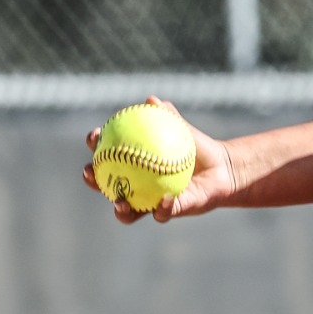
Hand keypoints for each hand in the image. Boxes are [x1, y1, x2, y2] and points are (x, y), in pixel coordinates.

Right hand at [81, 96, 240, 224]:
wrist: (221, 168)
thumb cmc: (197, 146)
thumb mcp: (183, 129)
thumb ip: (168, 116)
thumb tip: (152, 100)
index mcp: (132, 162)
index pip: (107, 153)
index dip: (95, 145)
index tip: (95, 136)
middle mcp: (135, 185)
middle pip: (106, 185)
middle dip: (92, 180)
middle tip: (91, 171)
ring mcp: (149, 202)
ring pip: (127, 211)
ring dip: (119, 209)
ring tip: (120, 202)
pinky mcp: (169, 212)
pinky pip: (162, 213)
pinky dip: (162, 208)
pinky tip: (165, 199)